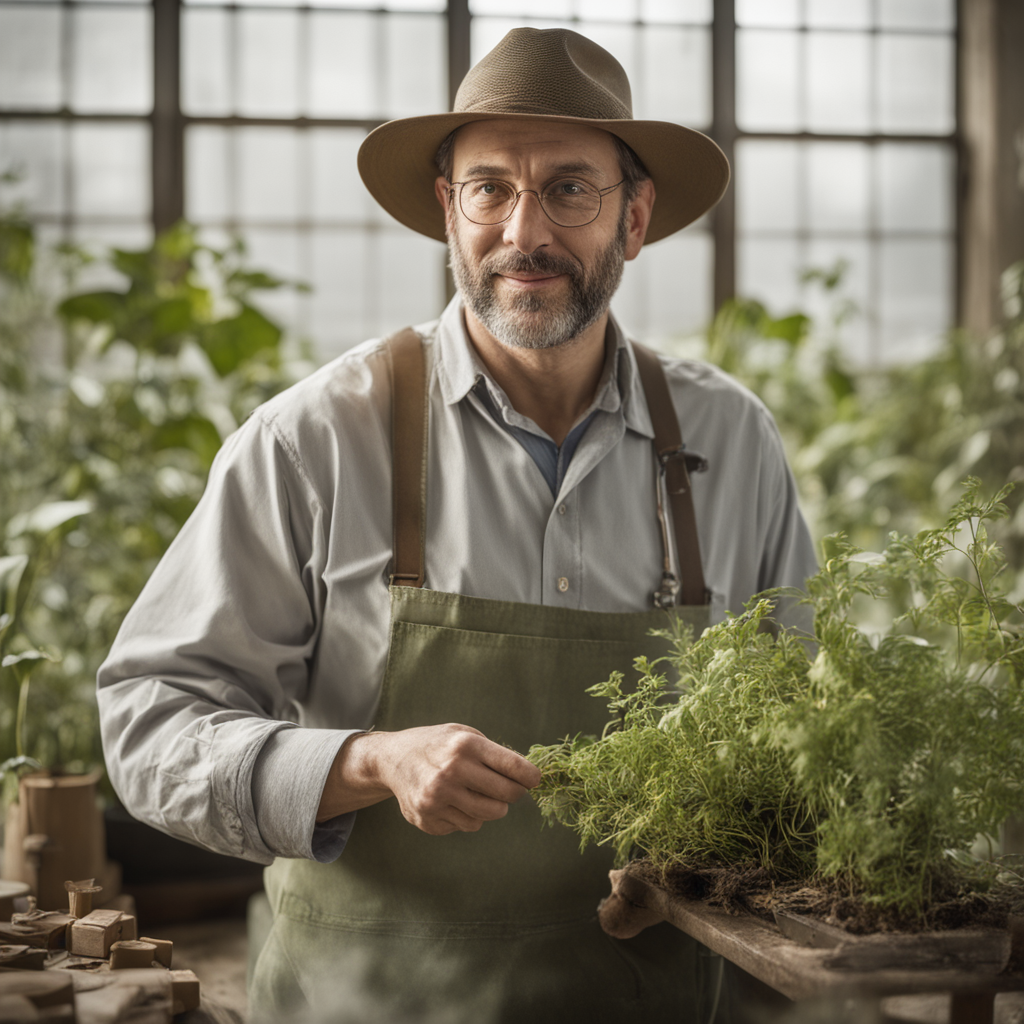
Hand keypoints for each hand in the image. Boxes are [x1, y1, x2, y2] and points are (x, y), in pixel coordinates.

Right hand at [317, 724, 541, 834]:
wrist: (393, 759)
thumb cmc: (437, 744)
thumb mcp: (463, 734)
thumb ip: (493, 754)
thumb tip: (527, 777)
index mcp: (464, 745)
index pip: (512, 766)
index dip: (530, 776)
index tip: (535, 779)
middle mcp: (451, 771)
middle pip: (507, 795)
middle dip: (515, 793)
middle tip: (510, 789)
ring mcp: (438, 798)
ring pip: (489, 815)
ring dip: (492, 807)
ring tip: (478, 792)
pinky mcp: (429, 818)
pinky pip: (468, 825)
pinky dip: (468, 815)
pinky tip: (454, 800)